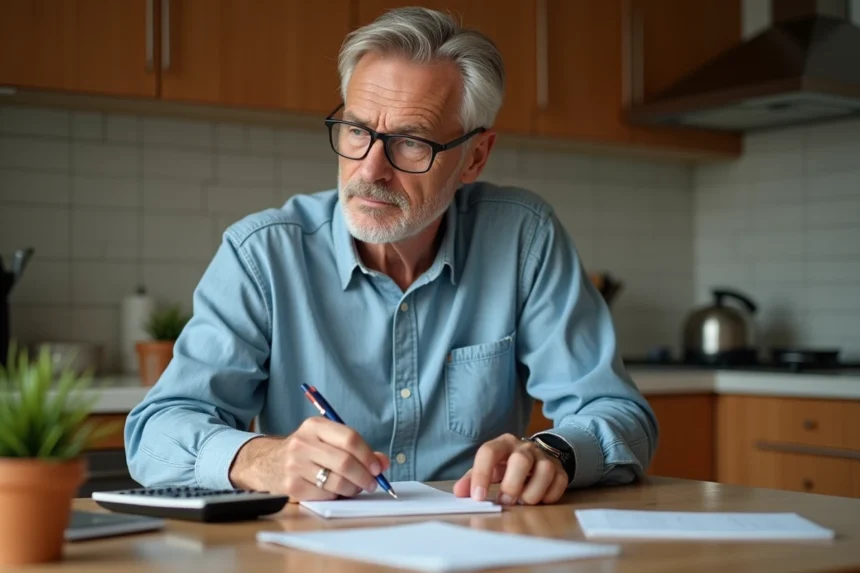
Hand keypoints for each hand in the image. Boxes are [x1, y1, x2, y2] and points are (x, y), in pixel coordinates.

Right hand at [228, 417, 389, 500]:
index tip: (378, 468)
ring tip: (355, 488)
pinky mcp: (291, 487)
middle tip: (372, 483)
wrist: (267, 463)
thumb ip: (357, 449)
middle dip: (365, 476)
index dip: (368, 455)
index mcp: (315, 426)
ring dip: (353, 488)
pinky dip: (337, 496)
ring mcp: (295, 466)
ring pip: (337, 482)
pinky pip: (325, 496)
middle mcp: (303, 443)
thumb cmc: (306, 451)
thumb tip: (383, 463)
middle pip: (345, 462)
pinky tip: (336, 492)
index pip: (350, 439)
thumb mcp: (327, 440)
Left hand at [452, 433, 567, 505]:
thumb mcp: (488, 468)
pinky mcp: (560, 469)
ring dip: (532, 492)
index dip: (481, 474)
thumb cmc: (506, 465)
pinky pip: (559, 481)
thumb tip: (459, 492)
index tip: (478, 497)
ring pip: (544, 470)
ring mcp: (544, 457)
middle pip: (520, 460)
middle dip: (512, 485)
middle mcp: (524, 447)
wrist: (535, 455)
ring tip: (523, 502)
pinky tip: (539, 499)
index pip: (489, 452)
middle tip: (505, 501)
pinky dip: (549, 495)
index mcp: (502, 443)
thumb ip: (471, 479)